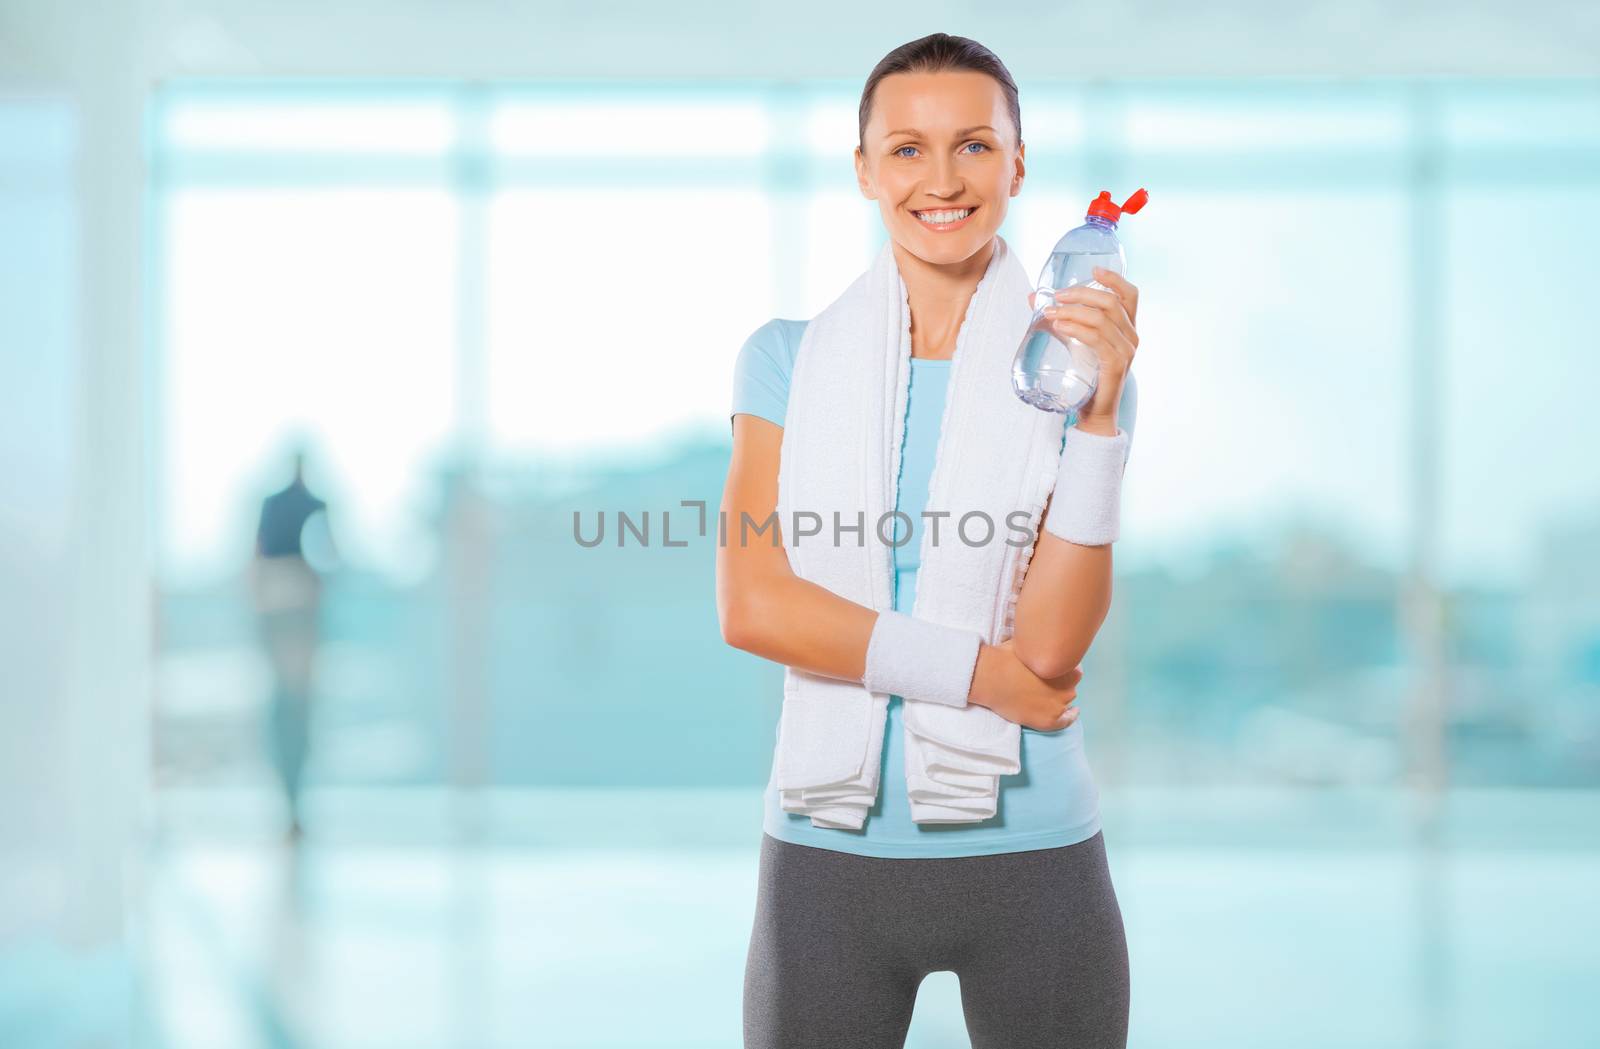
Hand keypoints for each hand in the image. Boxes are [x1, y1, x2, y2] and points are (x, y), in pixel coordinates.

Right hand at [968, 638, 1082, 731]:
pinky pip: (1065, 721)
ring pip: (1065, 701)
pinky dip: (1070, 717)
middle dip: (1059, 684)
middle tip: (1044, 682)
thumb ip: (1043, 644)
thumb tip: (1045, 635)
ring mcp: (1058, 705)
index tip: (1054, 670)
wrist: (990, 677)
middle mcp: (1067, 687)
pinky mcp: (1048, 720)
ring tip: (1047, 695)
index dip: (1063, 671)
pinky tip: (1072, 713)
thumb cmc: (1006, 657)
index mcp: (1066, 668)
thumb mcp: (1028, 642)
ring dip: (1059, 698)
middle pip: (1069, 686)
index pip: (1075, 671)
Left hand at [1040, 266, 1139, 423]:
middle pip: (1110, 302)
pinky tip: (1060, 326)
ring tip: (1050, 313)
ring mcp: (1126, 350)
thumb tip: (1034, 297)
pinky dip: (1076, 328)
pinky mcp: (1116, 364)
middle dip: (1080, 294)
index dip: (1114, 279)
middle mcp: (1132, 336)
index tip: (1093, 270)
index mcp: (1127, 328)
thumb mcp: (1074, 341)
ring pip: (1102, 318)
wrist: (1094, 412)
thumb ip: (1060, 319)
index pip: (1130, 295)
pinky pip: (1097, 339)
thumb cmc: (1085, 376)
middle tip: (1056, 297)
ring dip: (1073, 311)